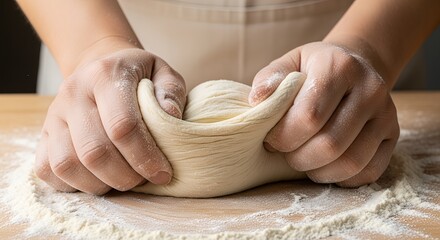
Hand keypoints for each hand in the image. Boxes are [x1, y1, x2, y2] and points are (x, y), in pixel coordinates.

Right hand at [34, 48, 185, 193]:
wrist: (99, 65)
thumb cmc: (136, 76)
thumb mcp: (161, 73)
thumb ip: (171, 91)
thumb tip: (170, 117)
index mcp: (105, 76)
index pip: (122, 125)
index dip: (144, 157)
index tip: (163, 174)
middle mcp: (74, 93)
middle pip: (93, 151)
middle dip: (124, 177)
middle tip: (143, 180)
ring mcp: (54, 114)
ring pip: (67, 164)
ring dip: (100, 184)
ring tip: (122, 181)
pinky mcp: (43, 132)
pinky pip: (48, 170)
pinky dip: (73, 185)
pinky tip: (98, 179)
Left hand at [249, 42, 399, 186]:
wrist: (353, 65)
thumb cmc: (313, 69)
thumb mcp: (288, 64)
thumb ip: (270, 80)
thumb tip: (257, 102)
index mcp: (339, 67)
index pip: (309, 116)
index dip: (283, 136)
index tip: (271, 138)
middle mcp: (370, 90)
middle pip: (330, 144)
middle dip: (297, 158)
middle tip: (285, 152)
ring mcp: (386, 114)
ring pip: (351, 163)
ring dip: (318, 171)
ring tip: (303, 159)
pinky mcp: (393, 135)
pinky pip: (369, 172)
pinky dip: (341, 178)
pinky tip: (324, 165)